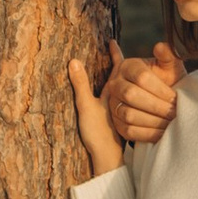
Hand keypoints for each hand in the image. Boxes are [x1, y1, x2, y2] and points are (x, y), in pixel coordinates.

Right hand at [67, 55, 123, 175]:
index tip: (113, 40)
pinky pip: (121, 101)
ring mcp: (119, 109)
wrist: (108, 158)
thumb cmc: (99, 132)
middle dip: (119, 63)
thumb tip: (74, 61)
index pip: (117, 67)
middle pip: (122, 76)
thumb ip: (81, 85)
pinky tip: (116, 98)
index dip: (115, 53)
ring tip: (119, 69)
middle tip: (115, 49)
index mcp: (114, 91)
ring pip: (123, 89)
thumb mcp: (86, 106)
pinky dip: (120, 94)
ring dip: (122, 79)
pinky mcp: (118, 120)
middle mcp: (119, 98)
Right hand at [104, 38, 182, 148]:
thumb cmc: (167, 80)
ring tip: (170, 122)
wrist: (161, 100)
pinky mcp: (116, 123)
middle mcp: (115, 84)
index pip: (141, 77)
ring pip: (129, 114)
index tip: (176, 98)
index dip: (160, 90)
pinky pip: (129, 131)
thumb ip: (168, 54)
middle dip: (157, 106)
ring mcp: (113, 104)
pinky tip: (163, 133)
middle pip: (132, 96)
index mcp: (127, 66)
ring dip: (153, 121)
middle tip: (174, 112)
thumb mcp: (170, 66)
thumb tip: (160, 47)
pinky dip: (148, 133)